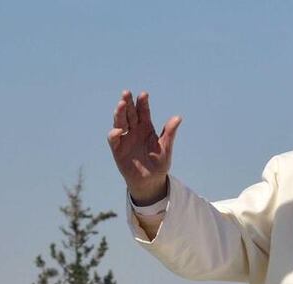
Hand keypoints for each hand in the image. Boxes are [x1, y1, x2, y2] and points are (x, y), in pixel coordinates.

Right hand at [107, 90, 181, 204]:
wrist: (151, 181)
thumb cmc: (159, 163)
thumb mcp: (166, 148)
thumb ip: (170, 133)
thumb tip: (178, 118)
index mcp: (146, 127)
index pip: (143, 111)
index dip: (143, 103)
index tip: (144, 95)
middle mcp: (134, 130)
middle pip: (129, 113)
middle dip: (128, 103)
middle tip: (126, 93)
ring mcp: (125, 138)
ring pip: (120, 122)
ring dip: (119, 113)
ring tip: (121, 104)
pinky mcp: (118, 149)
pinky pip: (114, 139)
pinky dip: (114, 133)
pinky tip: (119, 130)